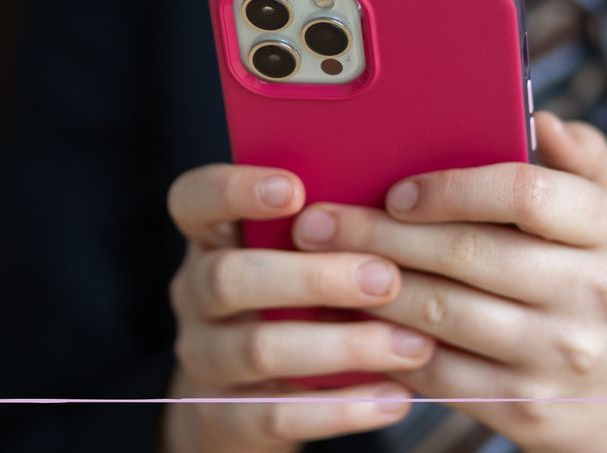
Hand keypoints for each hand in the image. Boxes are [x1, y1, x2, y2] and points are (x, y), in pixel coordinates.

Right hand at [162, 163, 434, 451]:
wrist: (252, 395)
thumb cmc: (297, 295)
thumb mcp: (298, 254)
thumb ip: (331, 223)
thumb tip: (409, 191)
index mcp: (212, 236)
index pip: (195, 198)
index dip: (235, 190)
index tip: (295, 190)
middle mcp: (195, 292)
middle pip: (229, 278)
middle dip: (312, 277)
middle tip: (386, 278)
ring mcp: (203, 357)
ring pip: (258, 349)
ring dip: (342, 346)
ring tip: (411, 344)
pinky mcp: (223, 417)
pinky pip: (277, 414)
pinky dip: (342, 407)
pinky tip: (396, 397)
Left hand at [290, 112, 606, 452]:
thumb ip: (585, 157)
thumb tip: (539, 119)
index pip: (524, 194)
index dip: (450, 188)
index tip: (397, 190)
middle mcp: (595, 295)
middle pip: (467, 253)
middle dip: (381, 235)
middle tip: (321, 223)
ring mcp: (560, 355)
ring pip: (441, 313)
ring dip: (371, 288)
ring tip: (324, 267)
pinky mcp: (527, 405)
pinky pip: (438, 372)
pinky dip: (387, 346)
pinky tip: (354, 322)